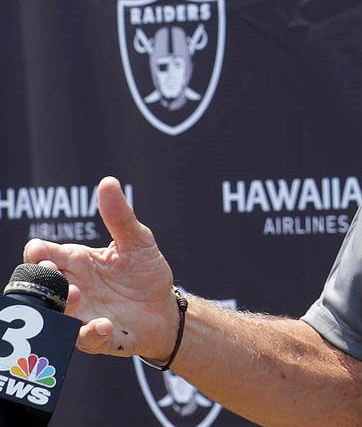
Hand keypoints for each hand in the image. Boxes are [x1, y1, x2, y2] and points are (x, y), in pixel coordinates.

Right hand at [22, 176, 178, 360]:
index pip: (44, 255)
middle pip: (43, 284)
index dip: (37, 253)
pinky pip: (84, 339)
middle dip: (43, 279)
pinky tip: (103, 324)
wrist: (164, 307)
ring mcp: (82, 313)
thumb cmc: (144, 272)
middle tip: (54, 272)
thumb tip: (108, 182)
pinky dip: (90, 333)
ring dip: (62, 306)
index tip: (39, 251)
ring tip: (75, 295)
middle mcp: (73, 288)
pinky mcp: (97, 335)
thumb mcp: (137, 241)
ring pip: (56, 314)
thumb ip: (120, 216)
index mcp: (77, 262)